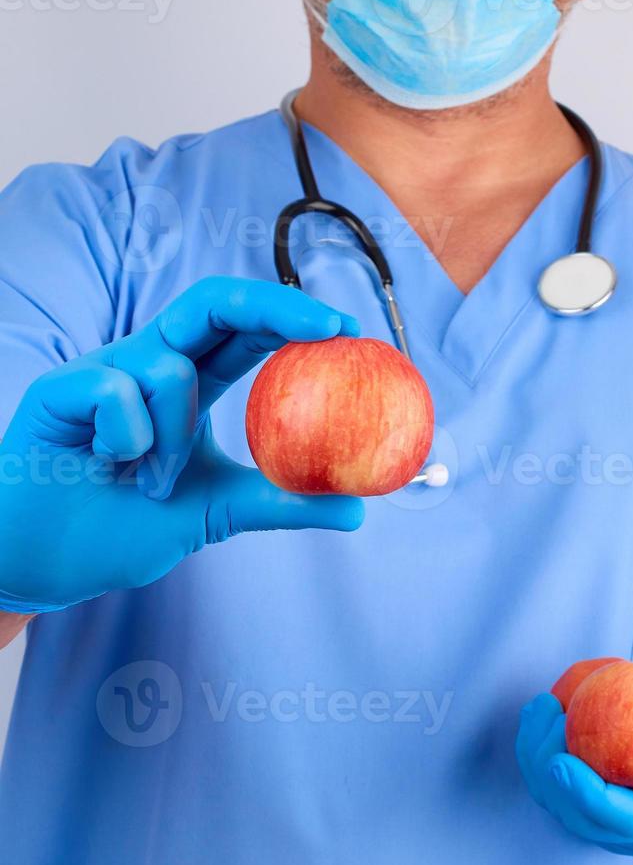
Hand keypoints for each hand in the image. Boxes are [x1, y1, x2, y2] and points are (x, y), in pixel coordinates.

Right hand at [0, 277, 364, 613]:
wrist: (44, 561)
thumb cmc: (121, 526)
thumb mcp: (217, 512)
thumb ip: (279, 502)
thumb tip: (356, 510)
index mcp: (187, 385)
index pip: (244, 332)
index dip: (293, 320)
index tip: (349, 331)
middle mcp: (148, 365)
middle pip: (213, 303)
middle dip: (274, 305)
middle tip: (328, 325)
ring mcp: (104, 371)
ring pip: (169, 369)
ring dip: (176, 438)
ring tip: (151, 483)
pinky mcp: (62, 388)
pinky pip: (116, 392)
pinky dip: (127, 439)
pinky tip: (109, 465)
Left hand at [516, 667, 632, 857]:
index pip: (625, 820)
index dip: (587, 796)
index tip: (560, 759)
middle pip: (580, 816)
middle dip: (549, 767)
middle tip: (549, 710)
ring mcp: (619, 830)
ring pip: (560, 806)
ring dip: (536, 759)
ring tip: (539, 707)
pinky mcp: (601, 816)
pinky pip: (558, 794)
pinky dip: (539, 758)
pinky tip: (539, 716)